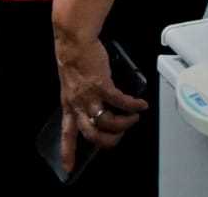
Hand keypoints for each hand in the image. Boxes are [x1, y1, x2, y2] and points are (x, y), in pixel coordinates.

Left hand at [53, 33, 147, 172]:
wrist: (74, 40)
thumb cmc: (74, 59)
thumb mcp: (72, 83)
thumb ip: (82, 97)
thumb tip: (98, 108)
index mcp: (69, 103)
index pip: (67, 131)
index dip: (68, 151)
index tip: (69, 168)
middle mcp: (77, 102)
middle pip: (91, 133)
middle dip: (109, 141)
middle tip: (119, 138)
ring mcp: (89, 94)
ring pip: (108, 122)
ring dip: (124, 123)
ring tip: (133, 117)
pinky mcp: (101, 85)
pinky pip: (121, 102)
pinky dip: (133, 105)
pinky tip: (141, 104)